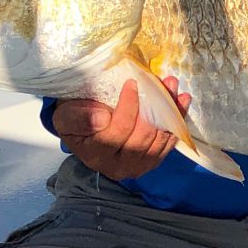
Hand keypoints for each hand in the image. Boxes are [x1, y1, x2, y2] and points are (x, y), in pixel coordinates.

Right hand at [52, 77, 191, 181]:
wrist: (84, 133)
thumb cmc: (75, 120)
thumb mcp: (66, 116)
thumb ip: (79, 118)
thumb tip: (102, 118)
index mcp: (96, 155)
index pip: (119, 131)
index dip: (128, 107)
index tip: (132, 83)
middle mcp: (118, 167)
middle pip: (143, 137)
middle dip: (155, 107)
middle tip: (162, 80)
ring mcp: (138, 167)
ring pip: (160, 140)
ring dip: (169, 111)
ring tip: (172, 85)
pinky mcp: (152, 162)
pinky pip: (169, 142)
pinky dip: (177, 121)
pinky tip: (181, 101)